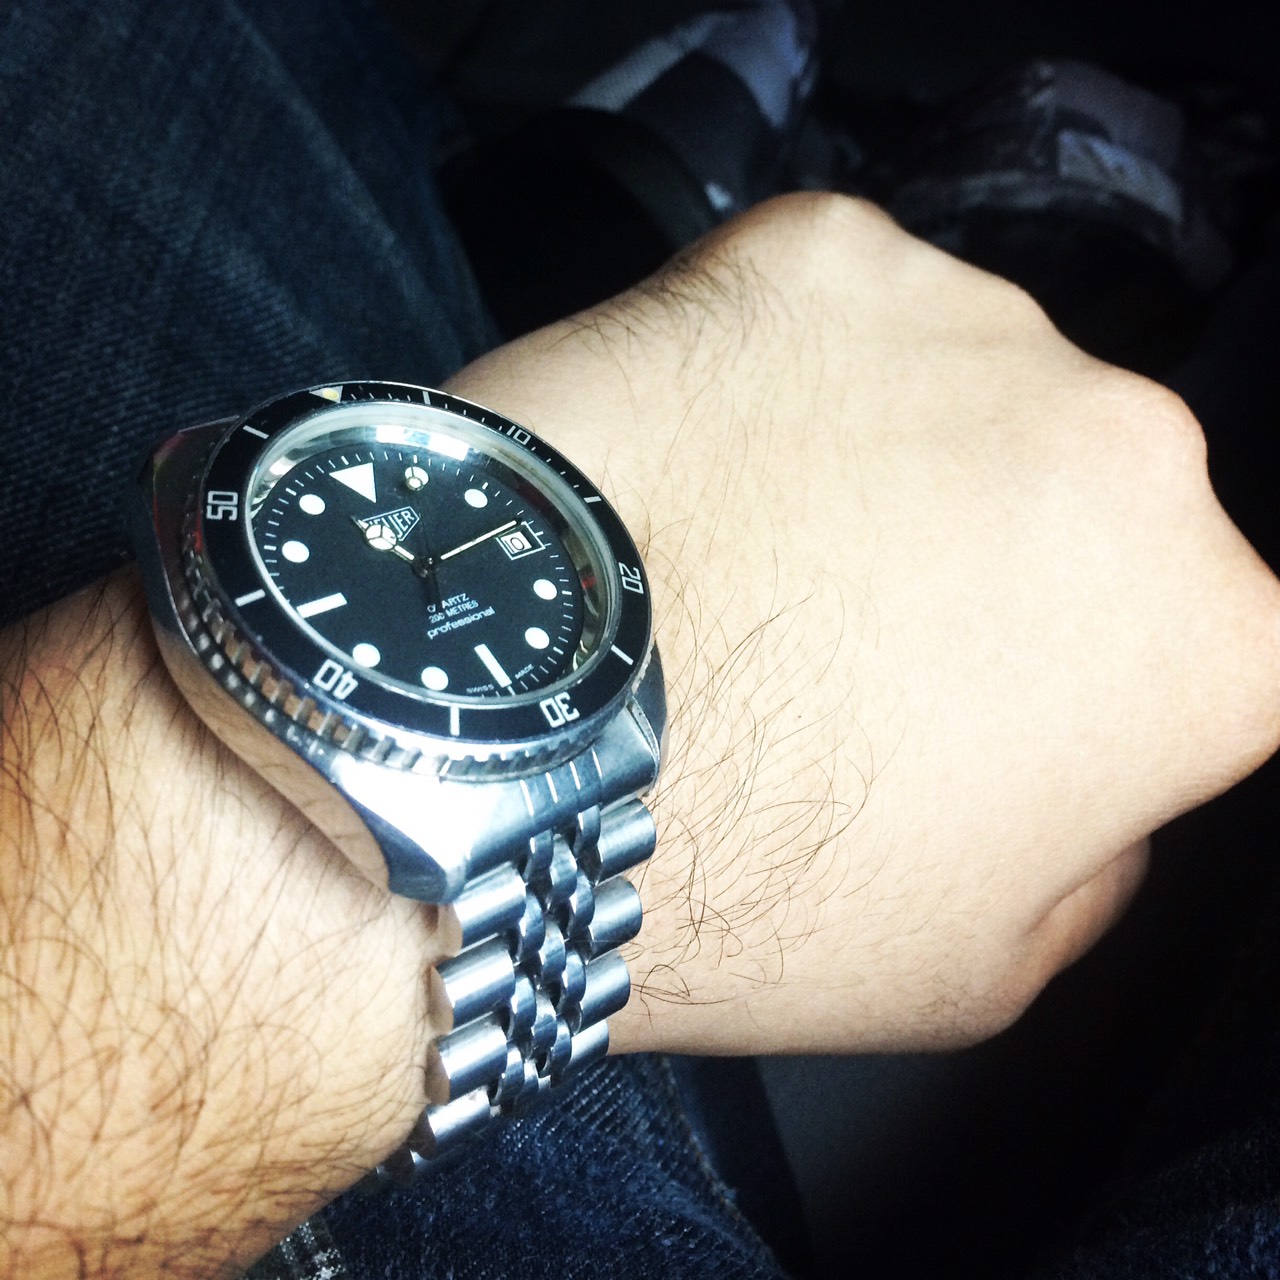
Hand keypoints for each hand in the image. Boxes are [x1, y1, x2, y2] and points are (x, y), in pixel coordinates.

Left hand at [447, 194, 1279, 1056]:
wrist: (502, 746)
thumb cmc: (735, 880)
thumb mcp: (976, 967)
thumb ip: (1089, 858)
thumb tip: (1090, 784)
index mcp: (1201, 637)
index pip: (1188, 640)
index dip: (1073, 682)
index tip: (972, 701)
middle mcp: (1131, 451)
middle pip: (1076, 495)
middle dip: (986, 554)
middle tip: (831, 626)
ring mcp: (968, 325)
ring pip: (951, 387)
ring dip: (878, 453)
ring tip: (736, 548)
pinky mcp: (817, 251)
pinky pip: (820, 313)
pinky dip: (766, 373)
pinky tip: (689, 464)